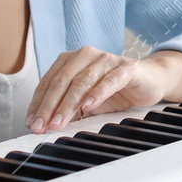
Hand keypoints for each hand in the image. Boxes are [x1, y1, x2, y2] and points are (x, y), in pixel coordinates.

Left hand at [26, 48, 181, 133]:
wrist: (150, 81)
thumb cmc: (115, 90)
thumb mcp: (86, 102)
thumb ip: (68, 109)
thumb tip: (44, 124)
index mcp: (71, 60)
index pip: (48, 83)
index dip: (38, 104)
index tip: (31, 123)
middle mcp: (85, 56)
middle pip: (61, 81)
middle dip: (49, 106)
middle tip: (42, 126)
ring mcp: (106, 59)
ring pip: (82, 81)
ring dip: (68, 104)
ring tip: (59, 122)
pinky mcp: (126, 68)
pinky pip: (109, 80)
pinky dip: (97, 93)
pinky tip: (88, 106)